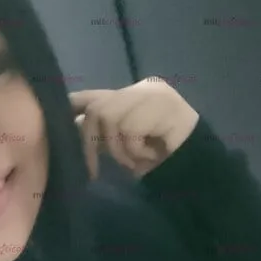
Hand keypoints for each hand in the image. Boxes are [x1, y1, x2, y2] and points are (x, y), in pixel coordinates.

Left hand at [69, 77, 199, 179]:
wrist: (198, 163)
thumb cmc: (161, 158)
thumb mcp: (124, 147)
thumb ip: (103, 136)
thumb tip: (72, 128)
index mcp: (131, 96)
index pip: (94, 95)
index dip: (73, 107)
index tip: (61, 125)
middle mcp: (139, 89)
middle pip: (96, 109)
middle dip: (88, 142)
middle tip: (93, 171)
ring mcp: (151, 94)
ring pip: (110, 119)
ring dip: (118, 150)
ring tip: (135, 161)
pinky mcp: (160, 103)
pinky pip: (129, 129)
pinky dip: (134, 150)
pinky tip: (151, 154)